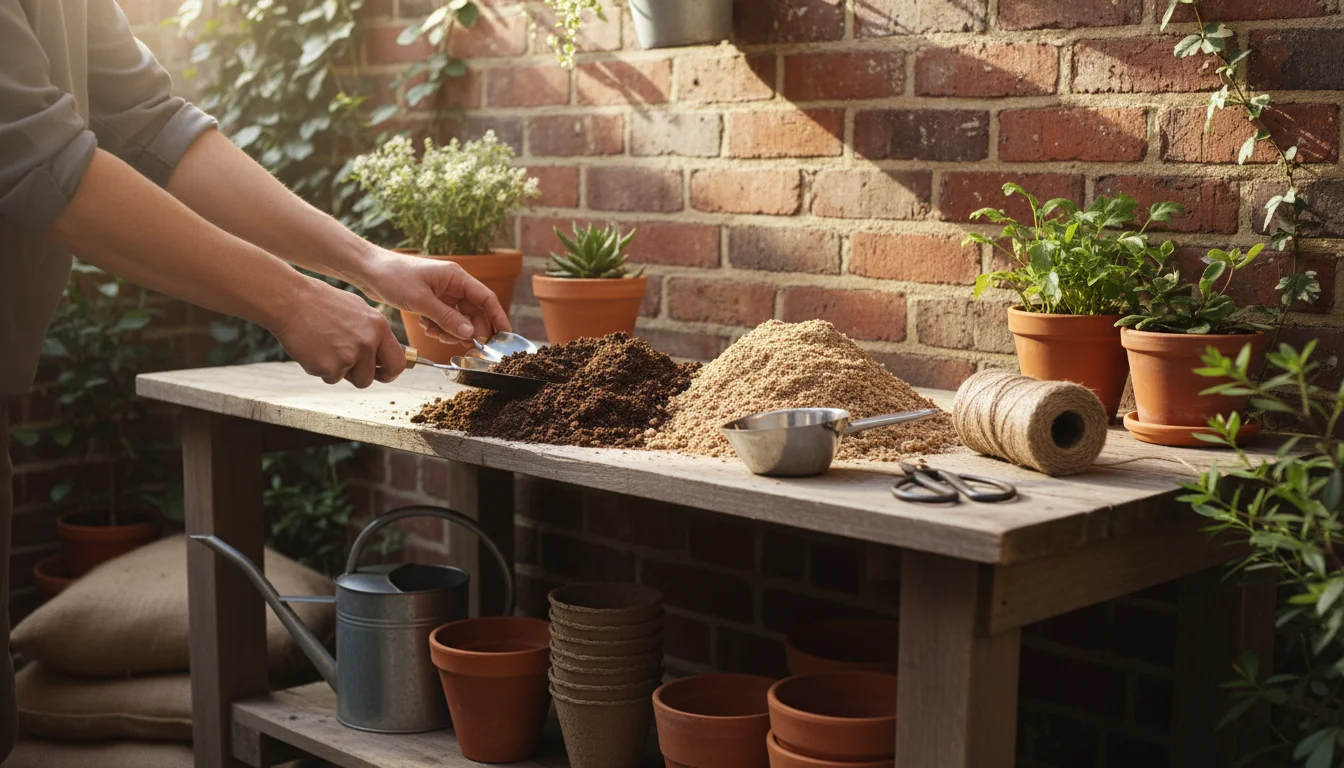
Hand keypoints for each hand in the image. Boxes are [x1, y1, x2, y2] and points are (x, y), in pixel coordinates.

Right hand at [270, 276, 406, 386]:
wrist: (291, 300)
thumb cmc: (321, 303)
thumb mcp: (358, 310)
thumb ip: (372, 332)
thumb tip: (383, 352)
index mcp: (379, 326)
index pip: (398, 360)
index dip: (391, 372)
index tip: (383, 373)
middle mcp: (368, 342)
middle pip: (374, 377)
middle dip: (366, 378)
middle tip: (354, 373)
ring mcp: (350, 355)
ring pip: (350, 379)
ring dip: (340, 372)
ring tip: (325, 349)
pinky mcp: (330, 366)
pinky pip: (330, 378)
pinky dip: (320, 369)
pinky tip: (312, 349)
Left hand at [360, 248, 511, 343]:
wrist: (368, 270)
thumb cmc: (394, 277)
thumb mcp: (422, 301)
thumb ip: (447, 318)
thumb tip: (470, 333)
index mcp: (456, 277)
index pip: (487, 299)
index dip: (498, 318)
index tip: (505, 336)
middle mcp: (453, 284)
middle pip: (474, 312)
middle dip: (469, 330)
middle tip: (462, 345)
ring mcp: (443, 293)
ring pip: (459, 318)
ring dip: (450, 330)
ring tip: (434, 332)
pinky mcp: (432, 301)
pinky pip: (445, 319)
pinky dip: (438, 327)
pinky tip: (425, 326)